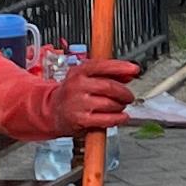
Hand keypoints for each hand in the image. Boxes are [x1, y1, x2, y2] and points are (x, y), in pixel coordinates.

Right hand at [0, 50, 139, 141]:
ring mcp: (78, 103)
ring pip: (110, 104)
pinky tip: (120, 117)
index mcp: (79, 72)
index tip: (134, 69)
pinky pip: (106, 119)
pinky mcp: (80, 120)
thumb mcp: (86, 78)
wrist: (51, 110)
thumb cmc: (73, 93)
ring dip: (120, 106)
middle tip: (128, 96)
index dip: (121, 67)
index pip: (103, 65)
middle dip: (124, 93)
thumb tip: (130, 73)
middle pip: (110, 87)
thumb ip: (108, 74)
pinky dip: (118, 118)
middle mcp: (77, 85)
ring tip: (119, 107)